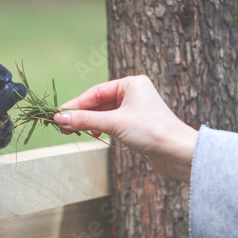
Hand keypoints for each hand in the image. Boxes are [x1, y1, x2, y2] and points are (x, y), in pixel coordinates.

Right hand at [54, 76, 196, 182]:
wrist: (178, 153)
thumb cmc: (151, 131)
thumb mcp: (113, 123)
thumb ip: (85, 120)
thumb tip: (59, 118)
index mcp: (131, 83)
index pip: (96, 92)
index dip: (76, 104)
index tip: (58, 115)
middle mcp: (134, 93)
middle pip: (99, 103)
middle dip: (81, 115)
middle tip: (62, 127)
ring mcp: (136, 109)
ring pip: (105, 114)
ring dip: (90, 123)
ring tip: (75, 133)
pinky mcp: (137, 125)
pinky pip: (112, 123)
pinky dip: (101, 129)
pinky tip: (94, 136)